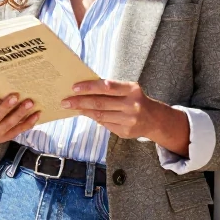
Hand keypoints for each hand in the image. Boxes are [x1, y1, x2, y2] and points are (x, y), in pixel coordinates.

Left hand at [63, 79, 190, 156]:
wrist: (154, 119)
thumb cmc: (135, 99)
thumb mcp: (128, 89)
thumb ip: (110, 89)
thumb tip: (85, 89)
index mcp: (132, 90)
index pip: (106, 86)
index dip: (89, 87)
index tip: (74, 88)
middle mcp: (131, 105)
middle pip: (100, 103)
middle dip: (80, 101)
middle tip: (65, 101)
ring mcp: (128, 120)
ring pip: (100, 115)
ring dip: (83, 111)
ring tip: (72, 107)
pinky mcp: (125, 132)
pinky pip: (104, 124)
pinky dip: (93, 118)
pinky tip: (86, 114)